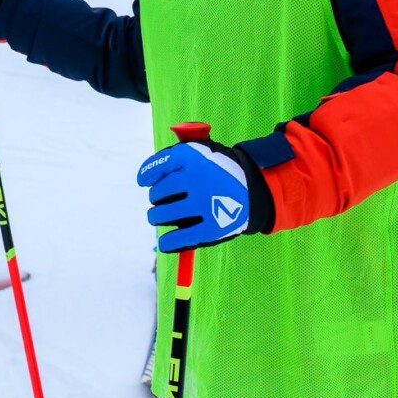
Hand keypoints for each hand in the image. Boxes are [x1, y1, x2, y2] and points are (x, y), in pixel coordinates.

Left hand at [138, 139, 259, 252]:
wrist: (254, 190)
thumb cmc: (216, 172)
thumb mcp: (200, 154)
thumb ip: (173, 159)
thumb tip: (144, 178)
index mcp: (194, 157)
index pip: (161, 163)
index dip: (147, 173)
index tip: (143, 181)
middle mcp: (198, 179)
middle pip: (158, 192)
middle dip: (156, 197)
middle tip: (160, 200)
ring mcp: (205, 204)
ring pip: (162, 214)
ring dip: (156, 217)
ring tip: (159, 216)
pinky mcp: (213, 227)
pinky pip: (181, 238)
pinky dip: (169, 242)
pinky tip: (165, 242)